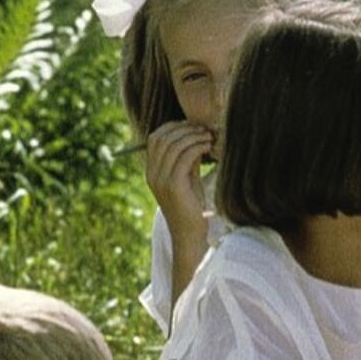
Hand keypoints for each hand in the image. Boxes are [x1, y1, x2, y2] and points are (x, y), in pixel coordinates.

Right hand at [144, 119, 212, 236]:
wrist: (189, 233)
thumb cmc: (191, 206)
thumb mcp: (188, 178)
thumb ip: (188, 159)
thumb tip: (197, 137)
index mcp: (151, 171)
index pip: (155, 138)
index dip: (173, 127)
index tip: (193, 126)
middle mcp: (152, 174)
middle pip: (163, 138)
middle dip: (185, 129)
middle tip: (204, 129)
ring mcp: (161, 180)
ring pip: (174, 145)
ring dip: (193, 136)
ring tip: (209, 137)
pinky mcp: (174, 185)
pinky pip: (184, 157)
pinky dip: (197, 147)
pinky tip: (208, 147)